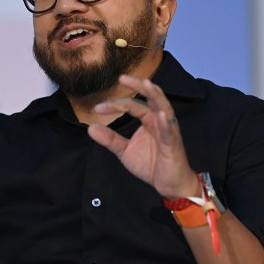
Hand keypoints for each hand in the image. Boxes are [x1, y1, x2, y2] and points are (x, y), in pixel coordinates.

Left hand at [87, 75, 198, 198]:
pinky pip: (169, 131)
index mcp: (148, 120)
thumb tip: (90, 128)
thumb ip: (110, 139)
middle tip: (122, 78)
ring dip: (155, 95)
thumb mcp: (125, 151)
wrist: (169, 185)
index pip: (132, 105)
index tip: (97, 108)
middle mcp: (158, 120)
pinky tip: (159, 114)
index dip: (115, 105)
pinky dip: (165, 122)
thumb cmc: (151, 164)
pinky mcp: (173, 144)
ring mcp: (168, 130)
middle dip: (137, 86)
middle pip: (149, 97)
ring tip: (146, 83)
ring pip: (163, 107)